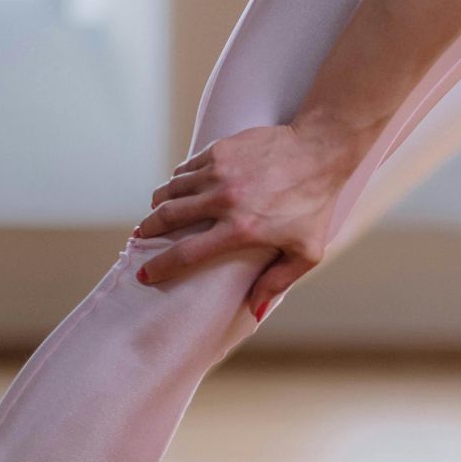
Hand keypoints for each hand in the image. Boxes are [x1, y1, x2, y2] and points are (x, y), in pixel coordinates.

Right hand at [133, 123, 351, 316]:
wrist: (319, 151)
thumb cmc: (315, 204)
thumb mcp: (306, 251)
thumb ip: (278, 281)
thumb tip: (254, 310)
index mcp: (241, 230)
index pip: (187, 254)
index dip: (161, 266)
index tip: (145, 274)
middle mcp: (224, 200)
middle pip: (167, 218)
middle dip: (148, 230)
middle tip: (142, 237)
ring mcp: (218, 172)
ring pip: (171, 190)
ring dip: (159, 204)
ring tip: (157, 212)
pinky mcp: (218, 150)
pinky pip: (185, 169)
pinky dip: (177, 180)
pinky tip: (180, 188)